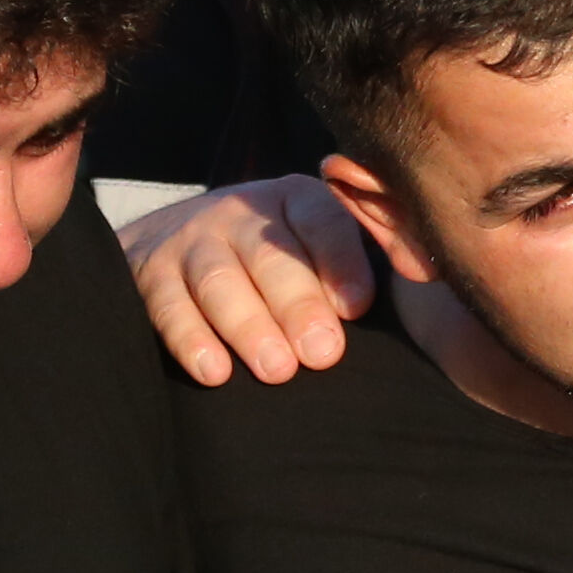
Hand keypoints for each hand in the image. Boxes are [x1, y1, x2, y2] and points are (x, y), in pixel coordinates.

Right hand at [123, 178, 377, 385]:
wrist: (170, 245)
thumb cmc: (273, 262)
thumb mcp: (318, 244)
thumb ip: (369, 255)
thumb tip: (423, 269)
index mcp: (294, 200)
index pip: (321, 221)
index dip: (340, 261)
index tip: (358, 306)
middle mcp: (240, 213)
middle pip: (269, 254)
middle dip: (298, 305)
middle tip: (323, 353)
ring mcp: (191, 240)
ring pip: (219, 280)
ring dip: (249, 326)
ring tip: (277, 370)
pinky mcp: (149, 273)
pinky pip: (168, 306)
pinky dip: (190, 339)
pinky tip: (215, 372)